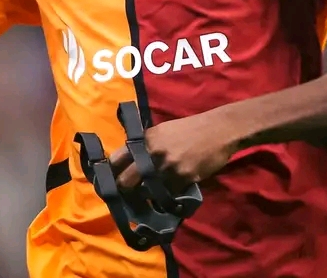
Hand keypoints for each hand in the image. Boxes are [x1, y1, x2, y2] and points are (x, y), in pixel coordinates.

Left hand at [110, 112, 236, 193]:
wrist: (218, 130)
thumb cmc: (189, 129)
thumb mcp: (162, 131)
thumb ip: (145, 146)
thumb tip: (127, 164)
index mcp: (145, 139)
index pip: (116, 160)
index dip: (110, 174)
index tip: (109, 182)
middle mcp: (152, 153)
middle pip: (125, 182)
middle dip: (125, 191)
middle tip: (128, 195)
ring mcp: (167, 167)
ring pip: (146, 192)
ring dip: (146, 196)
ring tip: (148, 197)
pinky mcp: (183, 178)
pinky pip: (167, 195)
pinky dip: (167, 197)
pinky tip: (170, 194)